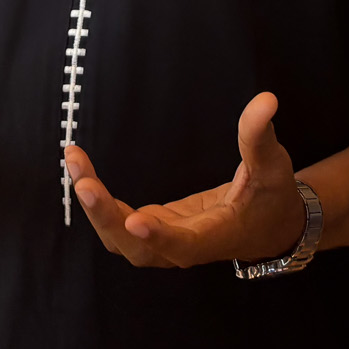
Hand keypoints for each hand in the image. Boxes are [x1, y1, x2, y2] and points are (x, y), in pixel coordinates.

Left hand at [65, 91, 307, 268]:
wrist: (269, 226)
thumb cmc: (273, 197)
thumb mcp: (274, 166)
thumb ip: (261, 136)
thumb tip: (266, 99)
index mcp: (216, 237)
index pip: (184, 246)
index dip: (160, 238)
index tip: (136, 221)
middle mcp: (184, 247)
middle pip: (135, 249)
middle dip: (107, 218)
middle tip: (85, 183)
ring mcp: (165, 241)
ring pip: (120, 237)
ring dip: (95, 206)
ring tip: (74, 161)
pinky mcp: (155, 228)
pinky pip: (119, 221)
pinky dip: (99, 199)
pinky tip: (81, 168)